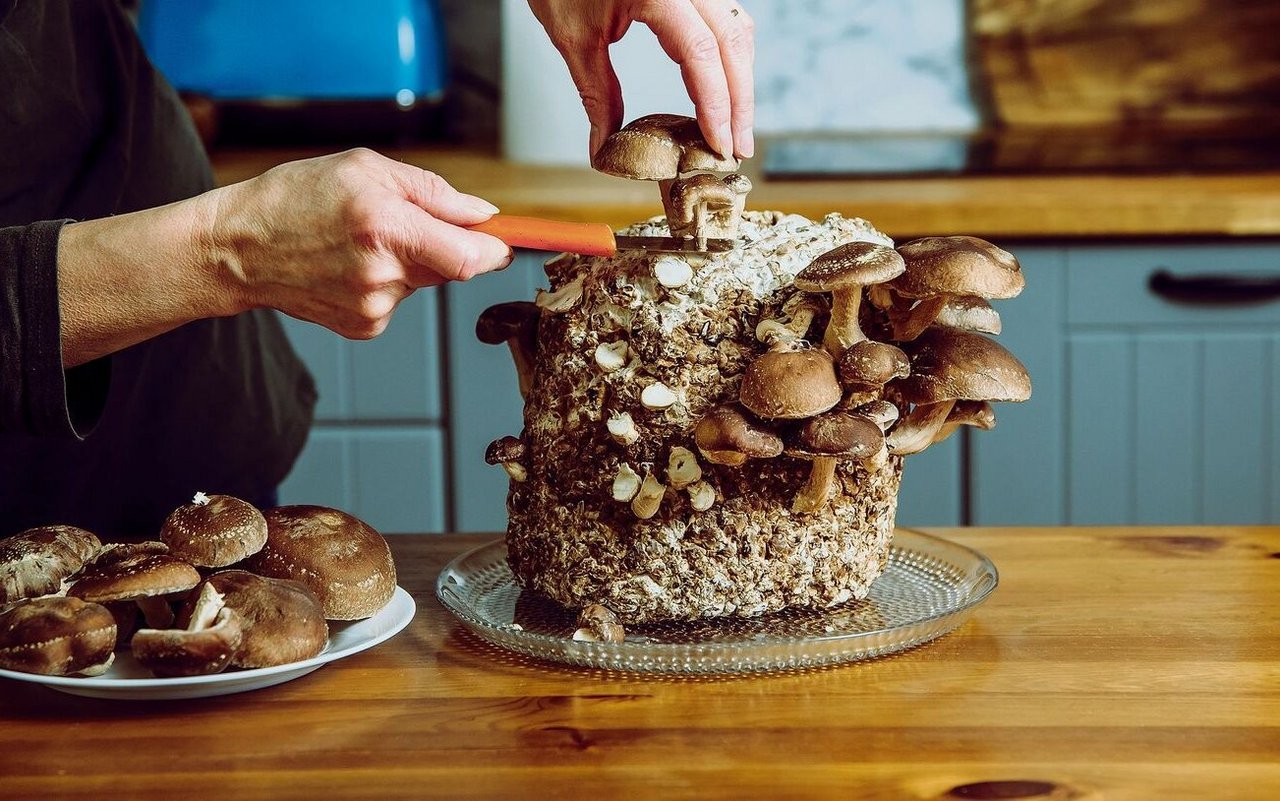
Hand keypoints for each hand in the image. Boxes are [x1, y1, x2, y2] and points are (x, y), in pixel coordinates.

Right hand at [212, 148, 511, 338]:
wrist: (237, 248)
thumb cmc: (296, 198)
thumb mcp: (366, 170)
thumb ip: (434, 193)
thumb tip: (483, 214)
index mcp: (387, 228)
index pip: (470, 257)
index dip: (496, 251)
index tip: (508, 242)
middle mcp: (383, 274)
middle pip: (450, 266)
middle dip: (441, 243)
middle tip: (402, 222)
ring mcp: (373, 307)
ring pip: (422, 281)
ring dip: (408, 260)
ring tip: (358, 242)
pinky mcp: (364, 327)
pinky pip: (399, 299)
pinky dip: (386, 281)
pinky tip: (348, 266)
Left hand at [527, 0, 754, 159]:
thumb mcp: (574, 37)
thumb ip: (597, 93)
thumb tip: (604, 148)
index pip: (701, 52)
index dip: (715, 104)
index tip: (718, 144)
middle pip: (731, 43)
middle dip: (739, 101)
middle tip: (738, 148)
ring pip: (736, 29)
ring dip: (740, 80)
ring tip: (734, 127)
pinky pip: (725, 19)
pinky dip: (729, 58)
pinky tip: (724, 90)